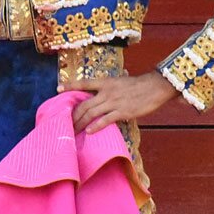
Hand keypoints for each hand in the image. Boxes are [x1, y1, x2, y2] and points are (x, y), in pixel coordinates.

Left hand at [61, 72, 179, 133]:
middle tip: (65, 122)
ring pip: (91, 113)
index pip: (83, 83)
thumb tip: (99, 96)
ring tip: (73, 129)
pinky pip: (105, 120)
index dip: (70, 85)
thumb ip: (108, 89)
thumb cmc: (138, 85)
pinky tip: (89, 132)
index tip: (58, 88)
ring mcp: (114, 102)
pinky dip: (96, 126)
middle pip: (84, 104)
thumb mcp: (119, 82)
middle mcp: (106, 92)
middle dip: (73, 114)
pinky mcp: (123, 112)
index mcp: (105, 82)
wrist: (155, 86)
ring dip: (80, 122)